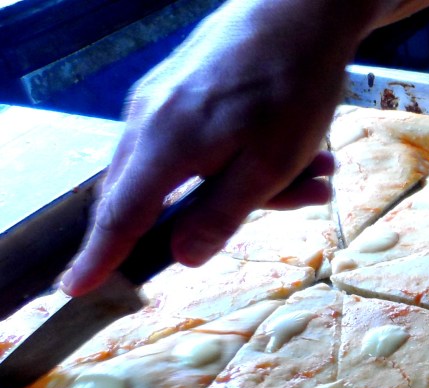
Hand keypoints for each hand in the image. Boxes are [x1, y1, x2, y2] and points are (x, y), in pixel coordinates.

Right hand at [61, 0, 416, 295]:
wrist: (298, 10)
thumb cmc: (290, 87)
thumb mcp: (269, 166)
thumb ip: (222, 214)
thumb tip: (181, 258)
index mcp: (165, 144)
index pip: (122, 215)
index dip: (101, 255)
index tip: (76, 288)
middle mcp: (149, 122)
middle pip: (163, 198)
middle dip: (232, 211)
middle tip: (300, 191)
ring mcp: (162, 104)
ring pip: (196, 174)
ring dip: (263, 182)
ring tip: (321, 167)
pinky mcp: (181, 94)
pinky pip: (205, 147)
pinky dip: (254, 159)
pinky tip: (307, 152)